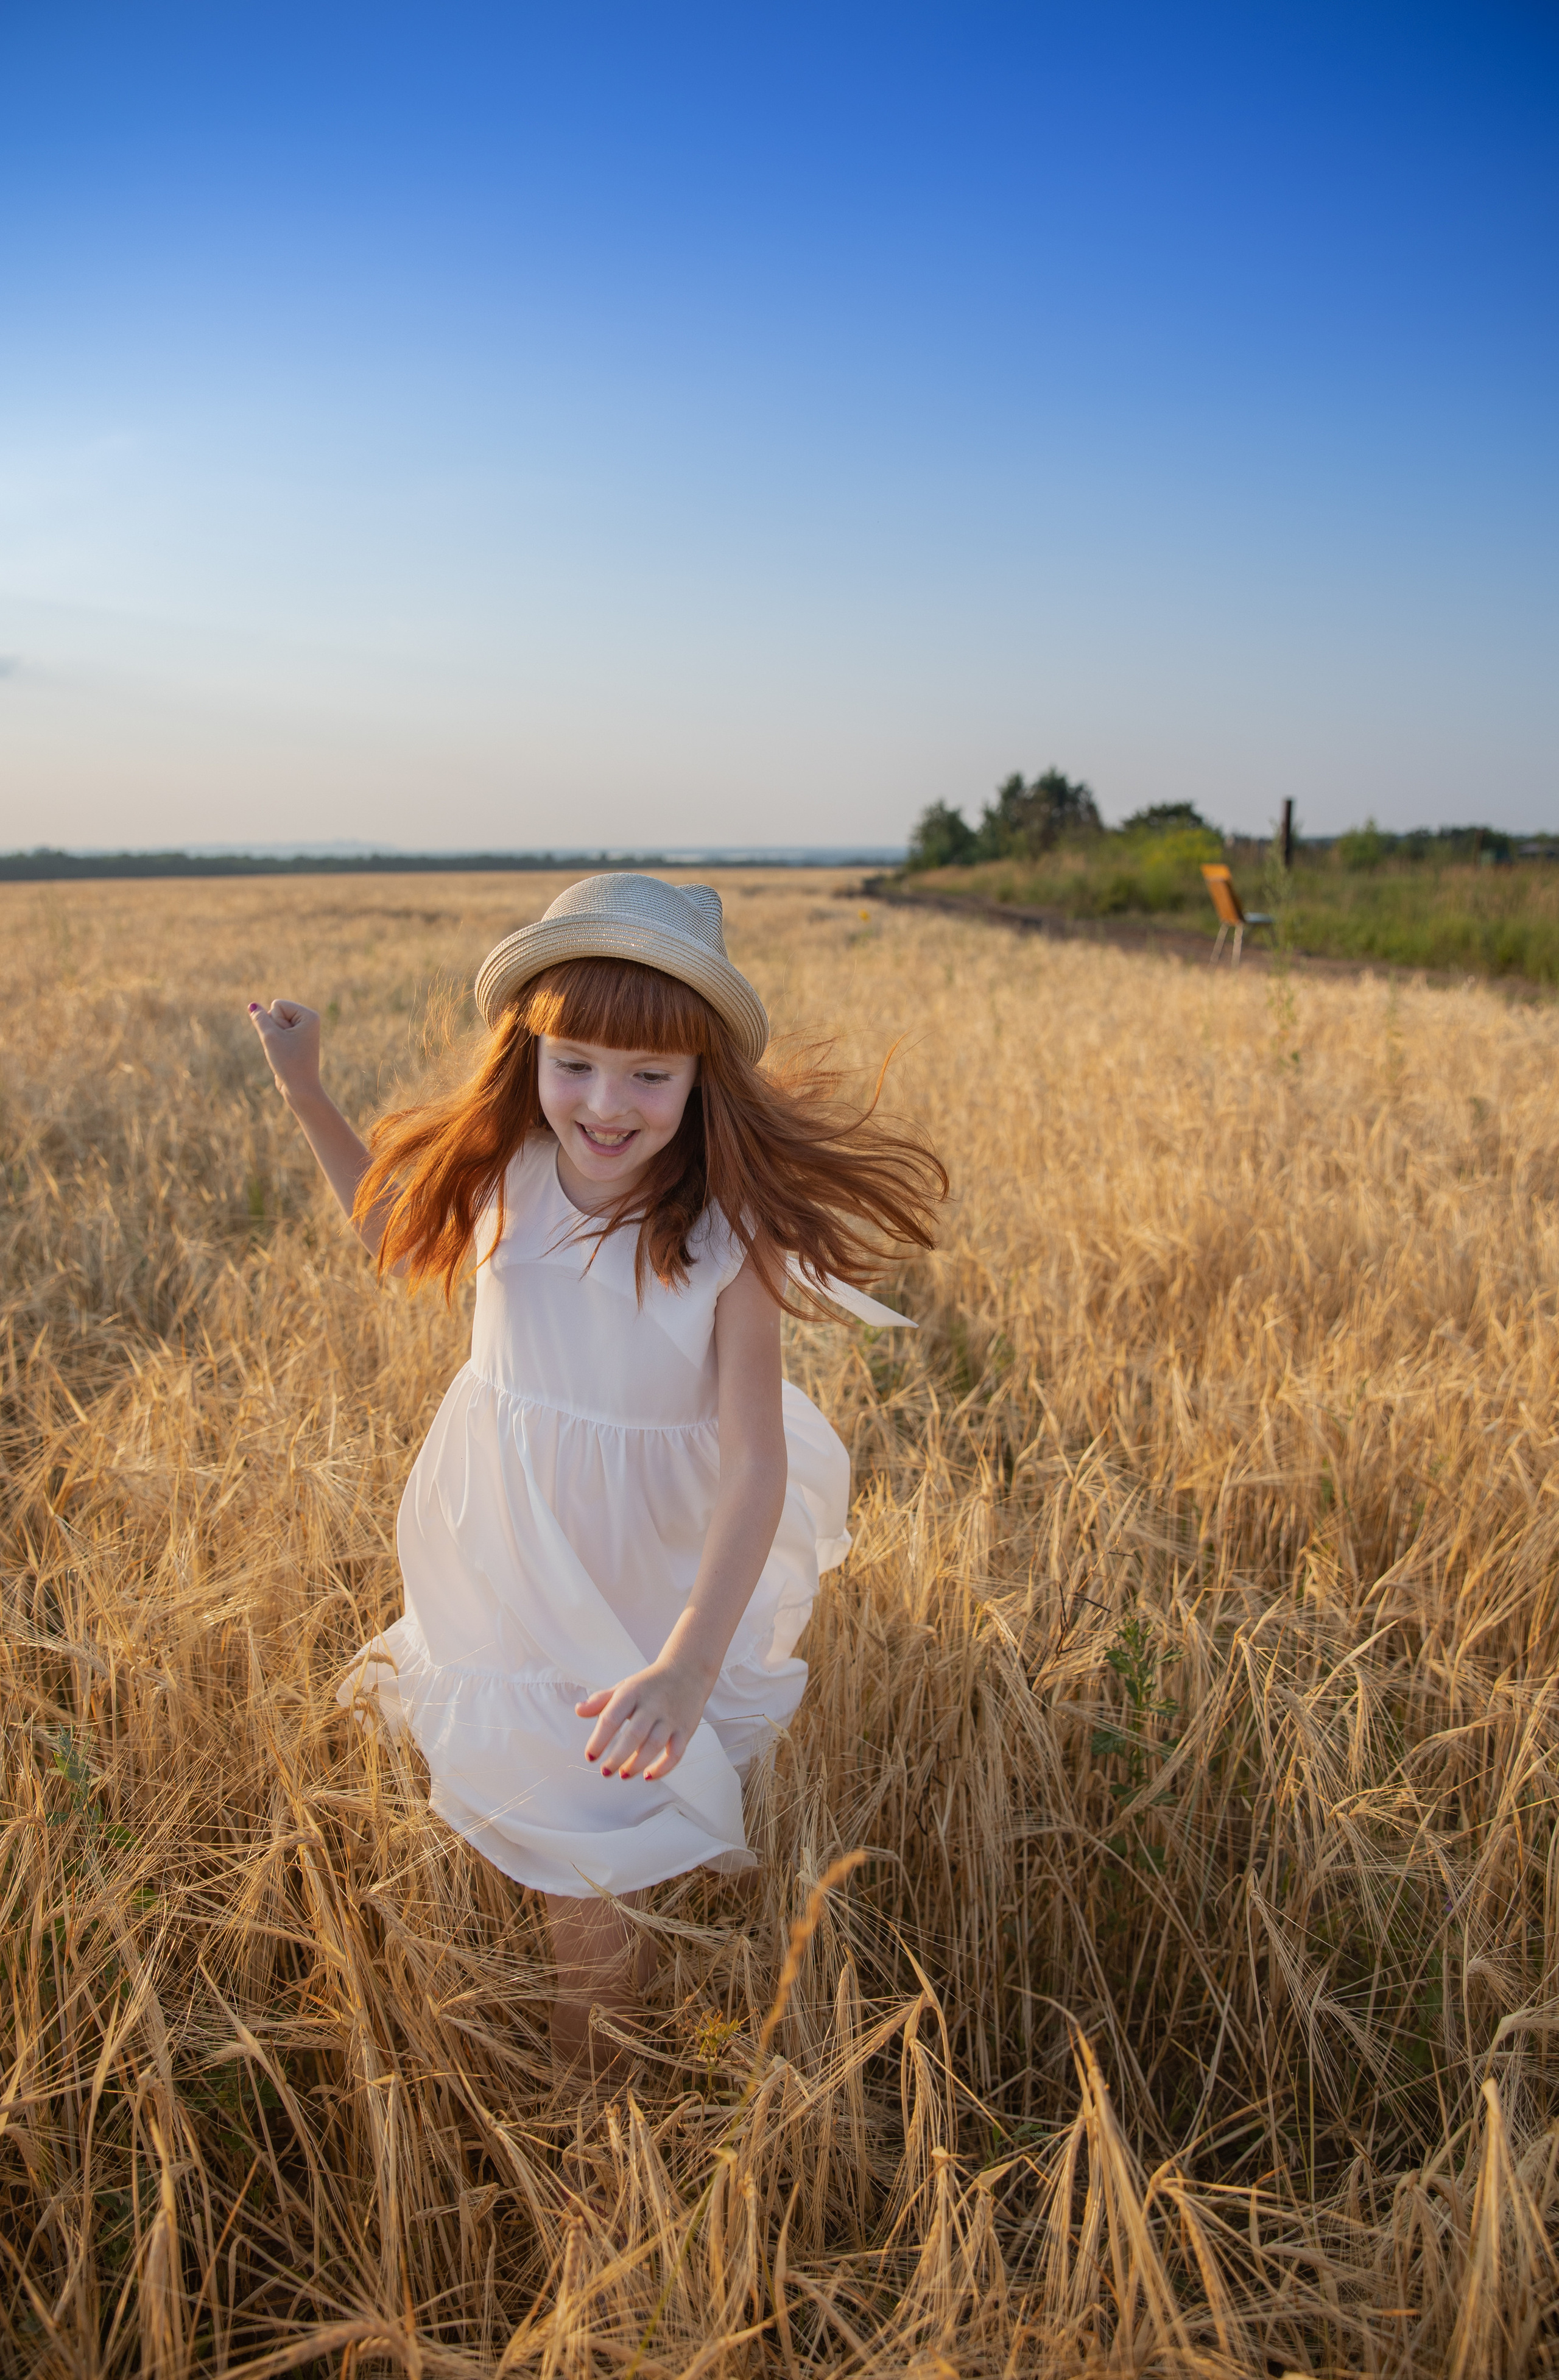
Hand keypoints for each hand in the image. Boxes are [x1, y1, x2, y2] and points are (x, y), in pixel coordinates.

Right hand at [248, 999, 323, 1108]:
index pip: (277, 1005)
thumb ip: (259, 1018)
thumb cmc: (288, 1062)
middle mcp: (309, 1021)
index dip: (275, 1023)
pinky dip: (275, 1044)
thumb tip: (252, 1005)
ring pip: (274, 1025)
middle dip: (274, 1031)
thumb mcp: (269, 1037)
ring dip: (273, 1039)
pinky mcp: (296, 1041)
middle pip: (275, 1013)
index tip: (286, 1040)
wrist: (300, 1089)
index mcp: (309, 1015)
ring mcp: (303, 1032)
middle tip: (285, 1048)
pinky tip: (283, 1055)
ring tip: (284, 1052)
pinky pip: (277, 1035)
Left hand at [577, 1656, 714, 1782]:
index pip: (612, 1717)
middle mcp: (652, 1705)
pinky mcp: (685, 1729)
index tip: (590, 1756)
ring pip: (654, 1745)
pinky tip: (648, 1775)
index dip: (599, 1739)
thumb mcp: (624, 1686)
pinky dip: (663, 1768)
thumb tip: (578, 1710)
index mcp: (632, 1693)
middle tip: (605, 1771)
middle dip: (618, 1757)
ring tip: (624, 1774)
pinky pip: (676, 1753)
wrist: (688, 1670)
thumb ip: (601, 1700)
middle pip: (634, 1735)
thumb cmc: (650, 1683)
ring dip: (637, 1764)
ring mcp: (670, 1718)